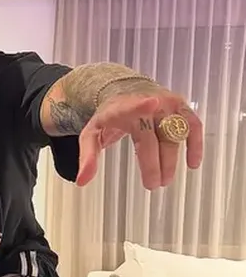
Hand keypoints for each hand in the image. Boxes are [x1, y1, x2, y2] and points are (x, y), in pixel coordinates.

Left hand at [76, 89, 203, 189]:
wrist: (125, 92)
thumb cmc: (109, 117)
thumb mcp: (92, 134)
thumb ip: (88, 157)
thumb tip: (81, 182)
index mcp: (123, 108)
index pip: (132, 107)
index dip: (141, 105)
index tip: (151, 102)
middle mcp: (148, 103)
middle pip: (155, 137)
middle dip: (154, 164)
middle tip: (153, 184)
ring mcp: (167, 104)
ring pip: (174, 135)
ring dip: (171, 160)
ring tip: (165, 180)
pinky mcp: (180, 107)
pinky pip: (193, 126)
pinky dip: (195, 144)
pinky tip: (192, 163)